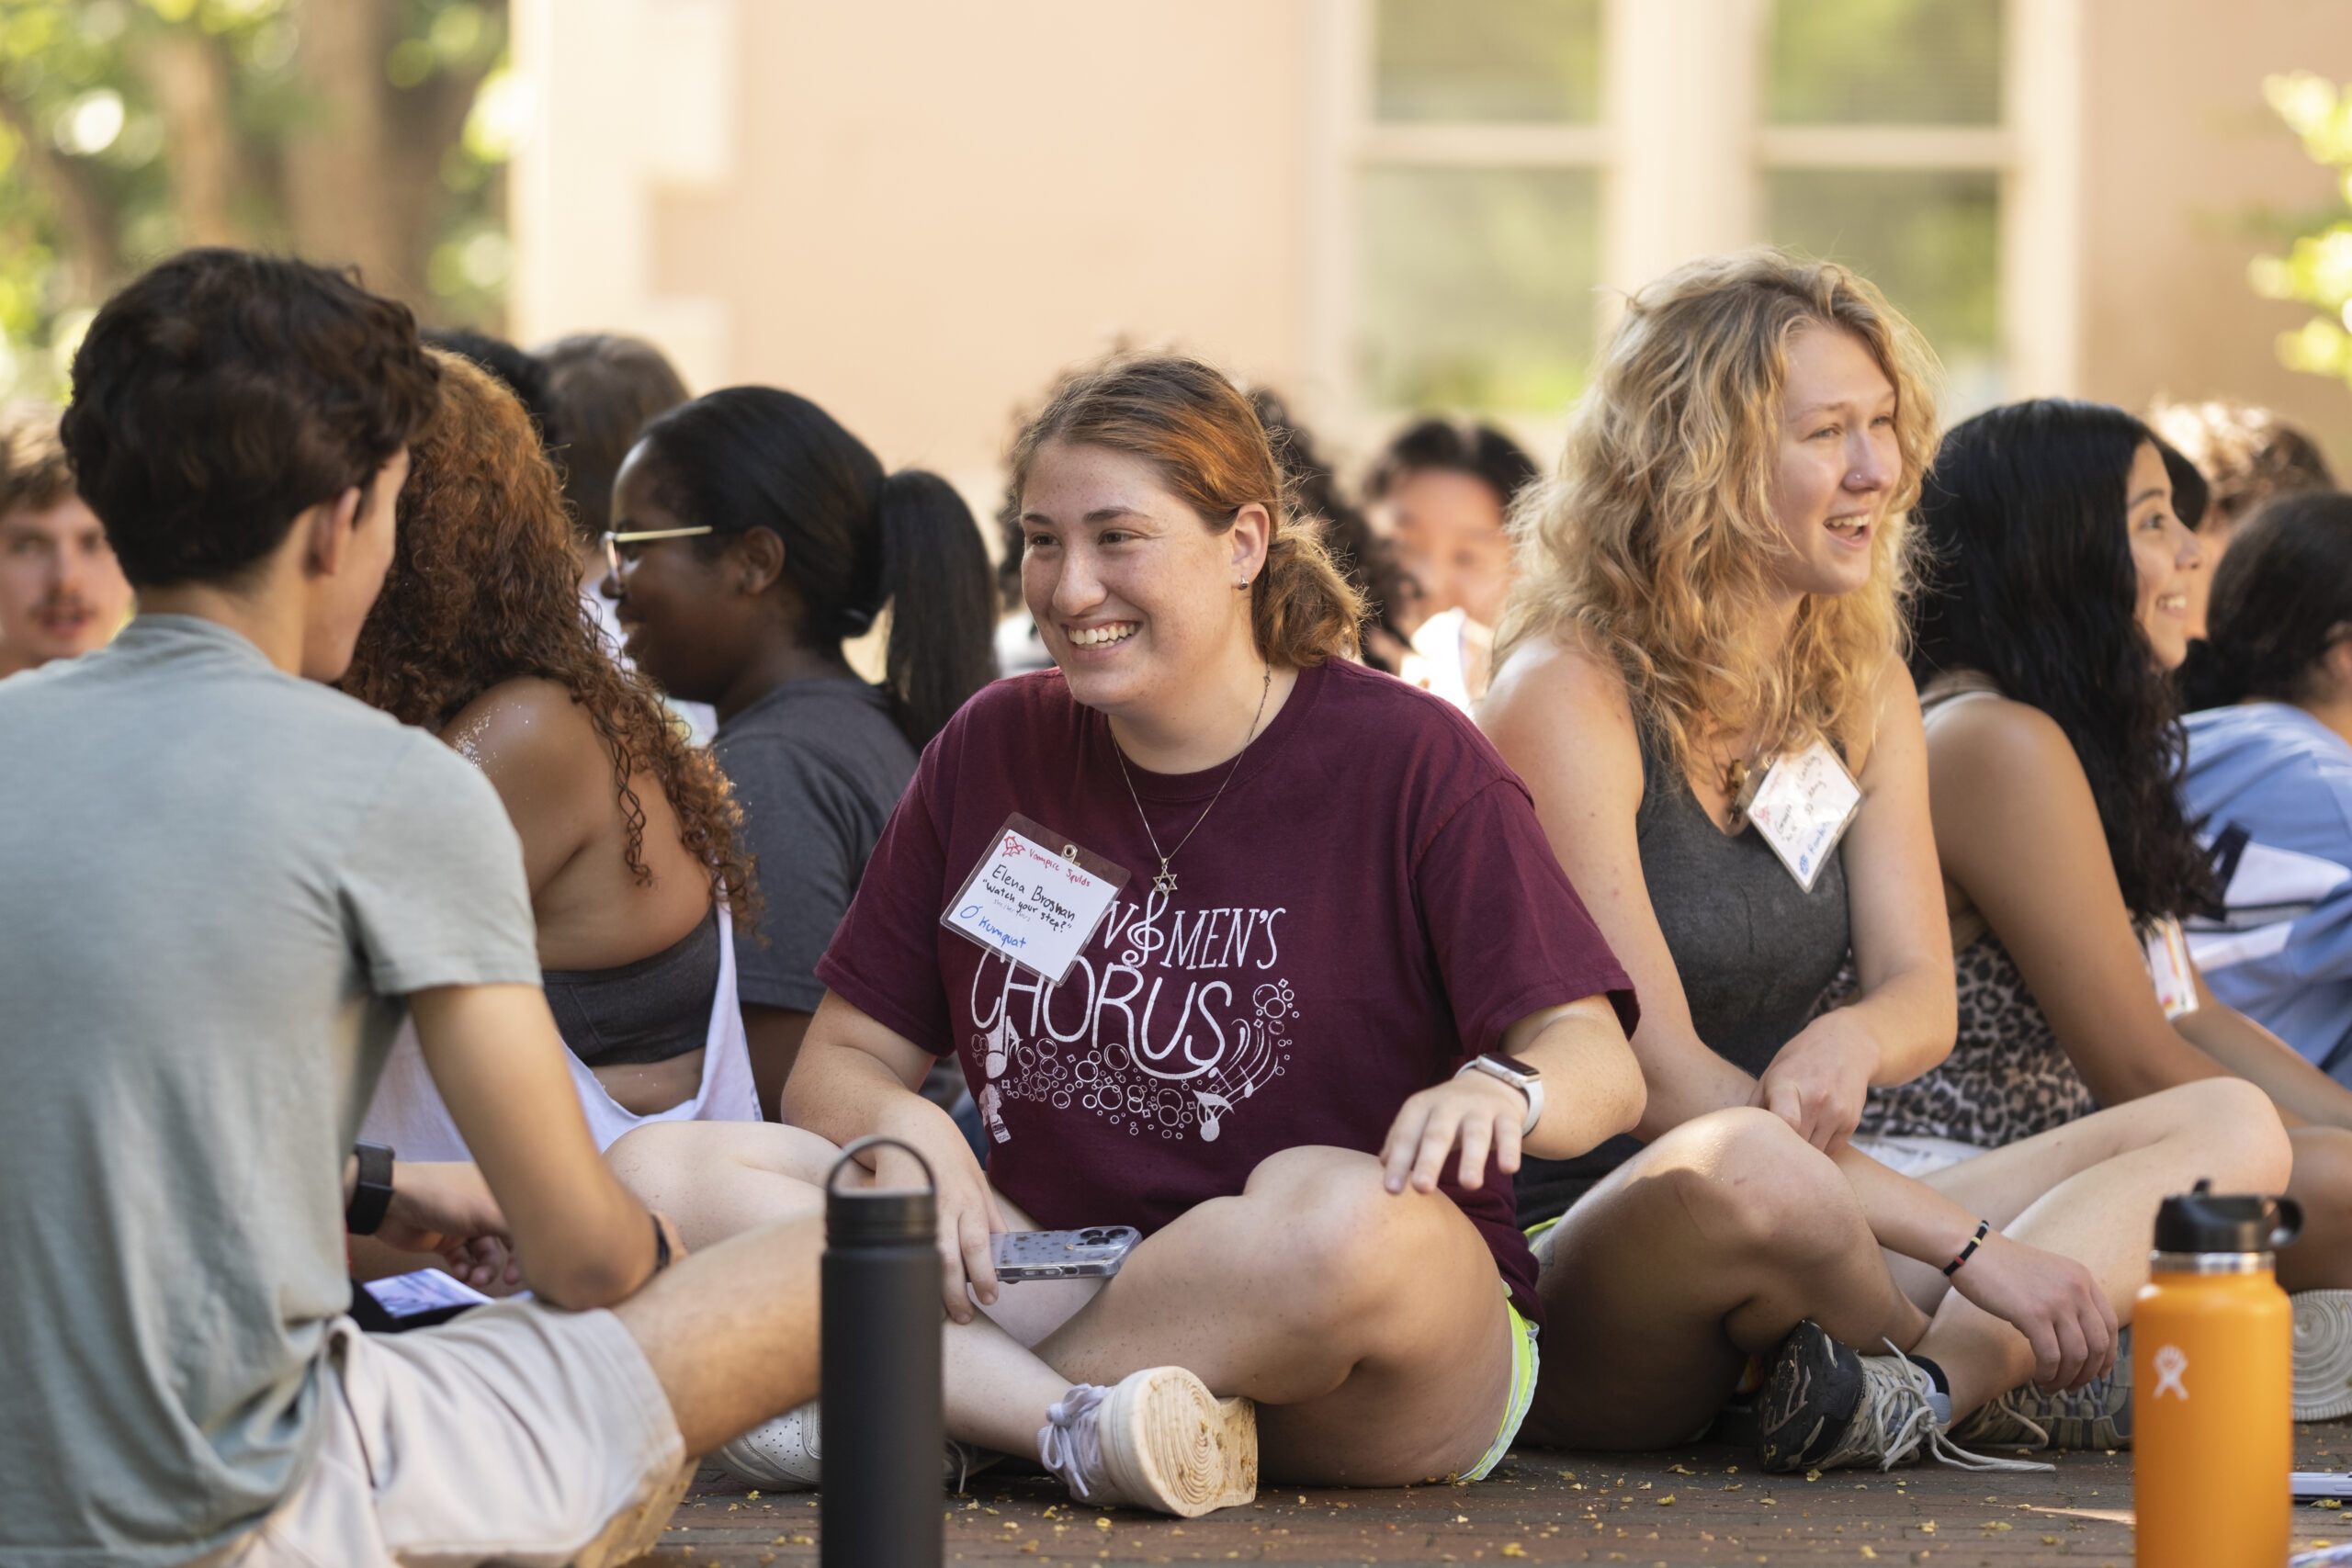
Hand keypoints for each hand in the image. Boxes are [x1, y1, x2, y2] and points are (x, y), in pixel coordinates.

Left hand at [379, 1160, 519, 1289]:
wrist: (390, 1202)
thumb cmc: (443, 1195)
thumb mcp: (488, 1210)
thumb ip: (519, 1228)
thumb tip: (546, 1244)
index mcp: (499, 1188)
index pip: (525, 1218)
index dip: (531, 1243)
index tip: (530, 1266)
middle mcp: (485, 1205)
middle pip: (508, 1240)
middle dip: (506, 1262)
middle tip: (507, 1280)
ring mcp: (465, 1224)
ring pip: (485, 1254)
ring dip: (483, 1269)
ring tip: (475, 1278)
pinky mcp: (446, 1240)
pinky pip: (464, 1260)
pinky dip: (464, 1269)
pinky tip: (459, 1272)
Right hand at [872, 1103, 1004, 1324]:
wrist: (908, 1126)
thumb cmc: (947, 1153)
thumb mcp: (978, 1179)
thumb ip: (991, 1216)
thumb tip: (1006, 1249)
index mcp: (970, 1199)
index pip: (979, 1246)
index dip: (985, 1276)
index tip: (992, 1297)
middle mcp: (944, 1206)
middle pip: (950, 1260)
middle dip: (957, 1295)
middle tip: (964, 1316)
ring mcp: (915, 1209)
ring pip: (924, 1257)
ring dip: (933, 1289)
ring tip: (940, 1311)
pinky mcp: (891, 1209)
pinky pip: (901, 1245)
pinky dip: (907, 1267)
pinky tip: (910, 1284)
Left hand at [1380, 1070, 1526, 1194]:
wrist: (1490, 1083)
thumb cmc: (1446, 1113)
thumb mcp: (1421, 1120)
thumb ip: (1402, 1142)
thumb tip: (1383, 1165)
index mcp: (1422, 1106)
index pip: (1407, 1135)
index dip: (1399, 1162)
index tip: (1391, 1191)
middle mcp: (1449, 1104)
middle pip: (1438, 1133)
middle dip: (1430, 1161)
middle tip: (1422, 1189)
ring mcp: (1479, 1108)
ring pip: (1475, 1133)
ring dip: (1472, 1159)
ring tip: (1470, 1185)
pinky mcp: (1507, 1115)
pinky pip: (1509, 1132)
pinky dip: (1509, 1149)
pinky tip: (1508, 1169)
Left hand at [1752, 1015, 1878, 1151]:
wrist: (1845, 1045)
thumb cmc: (1798, 1062)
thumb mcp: (1771, 1074)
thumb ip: (1755, 1106)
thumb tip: (1741, 1138)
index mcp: (1789, 1084)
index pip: (1786, 1121)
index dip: (1773, 1138)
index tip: (1763, 1143)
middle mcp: (1817, 1098)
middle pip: (1797, 1144)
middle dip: (1782, 1152)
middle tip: (1771, 1150)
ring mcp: (1838, 1111)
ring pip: (1814, 1154)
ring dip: (1801, 1154)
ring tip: (1790, 1142)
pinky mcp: (1851, 1122)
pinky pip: (1830, 1152)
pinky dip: (1818, 1150)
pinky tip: (1811, 1134)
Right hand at [1945, 1230, 2117, 1390]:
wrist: (1971, 1250)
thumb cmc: (2001, 1265)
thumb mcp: (2047, 1275)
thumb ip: (2065, 1300)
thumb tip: (2071, 1341)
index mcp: (2082, 1278)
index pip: (2110, 1324)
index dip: (2108, 1355)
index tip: (2099, 1373)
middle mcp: (2076, 1289)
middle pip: (2098, 1343)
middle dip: (2088, 1373)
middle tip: (2073, 1386)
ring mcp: (2056, 1301)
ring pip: (2077, 1355)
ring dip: (2066, 1378)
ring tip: (2052, 1385)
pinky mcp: (2033, 1314)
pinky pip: (2050, 1356)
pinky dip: (2048, 1373)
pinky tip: (2039, 1377)